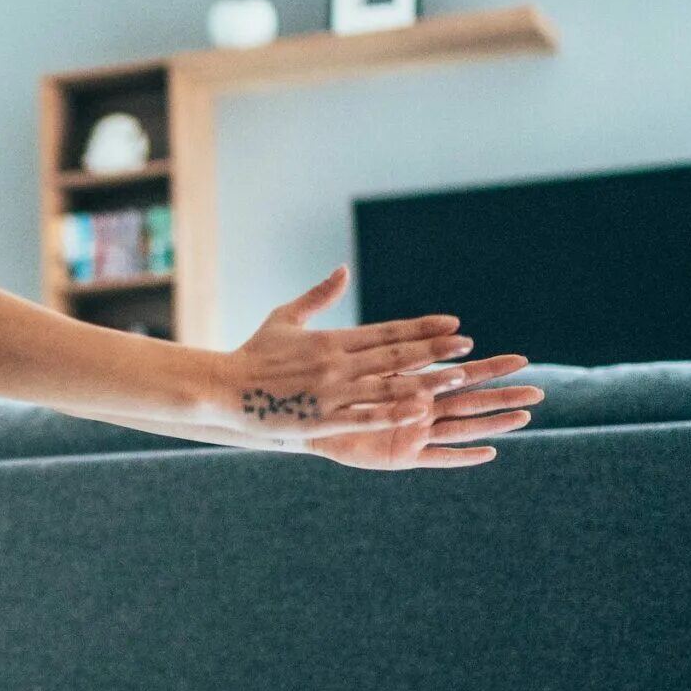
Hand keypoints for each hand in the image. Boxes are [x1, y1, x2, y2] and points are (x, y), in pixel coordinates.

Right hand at [219, 265, 478, 442]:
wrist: (223, 389)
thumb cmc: (253, 354)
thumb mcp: (284, 318)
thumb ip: (318, 295)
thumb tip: (343, 269)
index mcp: (330, 339)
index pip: (387, 332)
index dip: (422, 329)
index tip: (453, 325)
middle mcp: (335, 364)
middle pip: (395, 357)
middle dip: (435, 351)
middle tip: (467, 347)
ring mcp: (330, 393)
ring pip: (387, 387)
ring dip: (425, 382)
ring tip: (457, 378)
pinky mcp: (322, 420)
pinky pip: (366, 417)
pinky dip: (394, 414)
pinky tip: (420, 412)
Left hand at [302, 354, 543, 469]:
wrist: (301, 417)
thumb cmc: (324, 384)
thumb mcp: (351, 353)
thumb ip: (376, 334)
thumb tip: (386, 300)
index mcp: (413, 383)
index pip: (460, 372)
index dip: (489, 367)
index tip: (520, 359)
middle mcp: (420, 408)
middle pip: (470, 400)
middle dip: (502, 394)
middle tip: (537, 389)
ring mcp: (413, 433)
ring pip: (461, 427)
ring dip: (492, 423)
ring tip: (524, 417)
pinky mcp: (400, 455)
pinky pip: (436, 457)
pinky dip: (461, 456)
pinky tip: (489, 452)